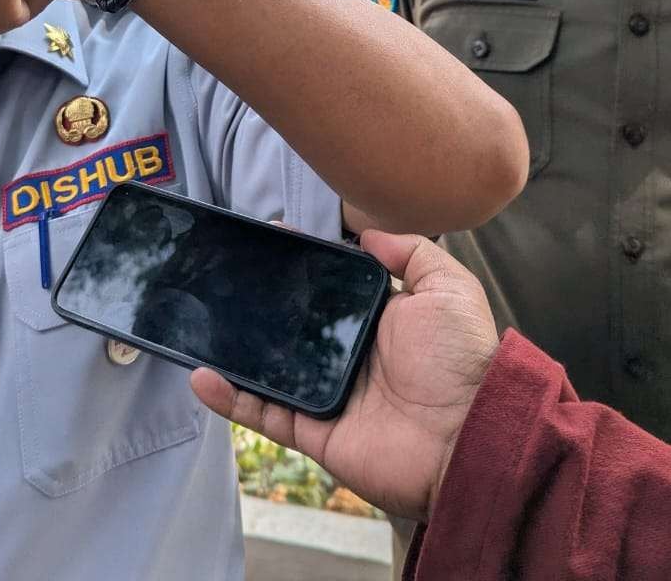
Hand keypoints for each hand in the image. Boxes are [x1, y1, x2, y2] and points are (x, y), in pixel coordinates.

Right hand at [190, 231, 497, 522]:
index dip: (302, 266)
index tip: (272, 239)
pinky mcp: (316, 431)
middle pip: (294, 326)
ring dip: (234, 350)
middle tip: (223, 276)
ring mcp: (330, 395)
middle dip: (260, 304)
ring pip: (270, 369)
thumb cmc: (463, 363)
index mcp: (379, 322)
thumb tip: (367, 234)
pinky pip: (265, 413)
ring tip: (200, 323)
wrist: (470, 436)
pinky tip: (203, 377)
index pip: (330, 288)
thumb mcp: (449, 289)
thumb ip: (412, 253)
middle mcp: (350, 357)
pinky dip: (232, 399)